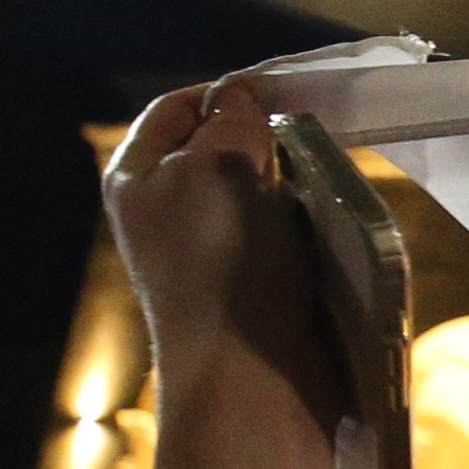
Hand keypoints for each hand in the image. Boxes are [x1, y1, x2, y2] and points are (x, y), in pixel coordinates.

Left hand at [102, 72, 338, 418]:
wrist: (251, 376)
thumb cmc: (222, 264)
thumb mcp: (217, 165)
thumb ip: (231, 119)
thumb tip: (242, 100)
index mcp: (139, 178)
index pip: (181, 107)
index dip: (230, 92)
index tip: (286, 91)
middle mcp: (168, 211)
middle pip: (224, 148)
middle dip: (269, 141)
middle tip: (308, 141)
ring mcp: (213, 251)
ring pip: (265, 191)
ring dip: (298, 186)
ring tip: (320, 191)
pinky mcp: (256, 285)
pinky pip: (289, 235)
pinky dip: (313, 225)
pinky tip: (329, 232)